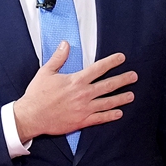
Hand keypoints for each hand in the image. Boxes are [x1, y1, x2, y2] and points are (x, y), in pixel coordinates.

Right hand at [12, 44, 135, 143]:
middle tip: (134, 76)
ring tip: (131, 95)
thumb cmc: (37, 94)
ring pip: (107, 102)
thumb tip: (65, 44)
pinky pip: (100, 118)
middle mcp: (83, 94)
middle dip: (123, 80)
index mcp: (76, 81)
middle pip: (108, 85)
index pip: (98, 69)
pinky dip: (110, 115)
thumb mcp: (46, 72)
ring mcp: (84, 109)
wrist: (31, 116)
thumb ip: (58, 58)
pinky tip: (119, 113)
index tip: (121, 58)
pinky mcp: (81, 121)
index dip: (111, 62)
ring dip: (121, 98)